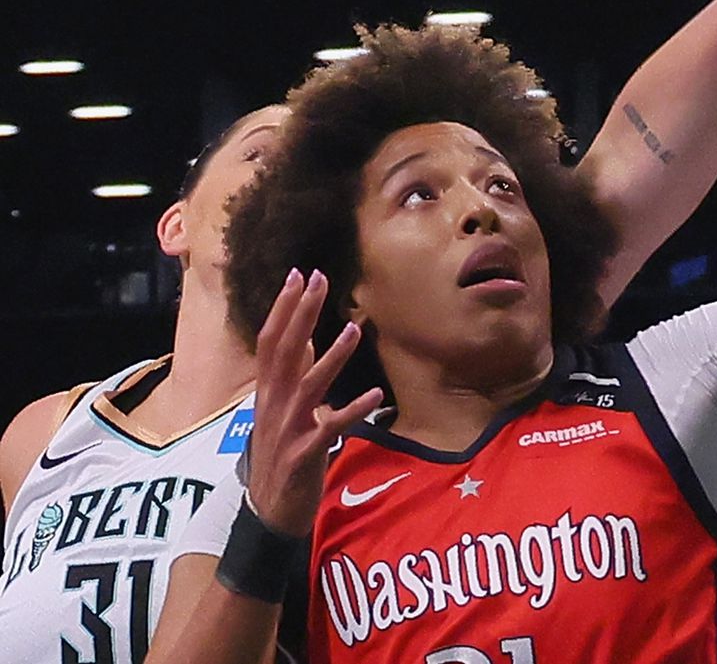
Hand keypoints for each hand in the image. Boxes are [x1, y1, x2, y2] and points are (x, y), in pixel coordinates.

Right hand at [245, 269, 382, 535]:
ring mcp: (288, 428)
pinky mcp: (305, 453)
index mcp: (268, 392)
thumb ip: (294, 375)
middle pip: (286, 351)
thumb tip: (307, 340)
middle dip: (302, 314)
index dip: (284, 308)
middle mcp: (274, 404)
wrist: (269, 511)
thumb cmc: (281, 454)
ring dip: (332, 357)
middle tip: (320, 279)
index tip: (300, 275)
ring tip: (354, 330)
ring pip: (309, 385)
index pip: (272, 340)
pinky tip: (378, 398)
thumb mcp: (283, 410)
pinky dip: (354, 411)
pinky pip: (331, 428)